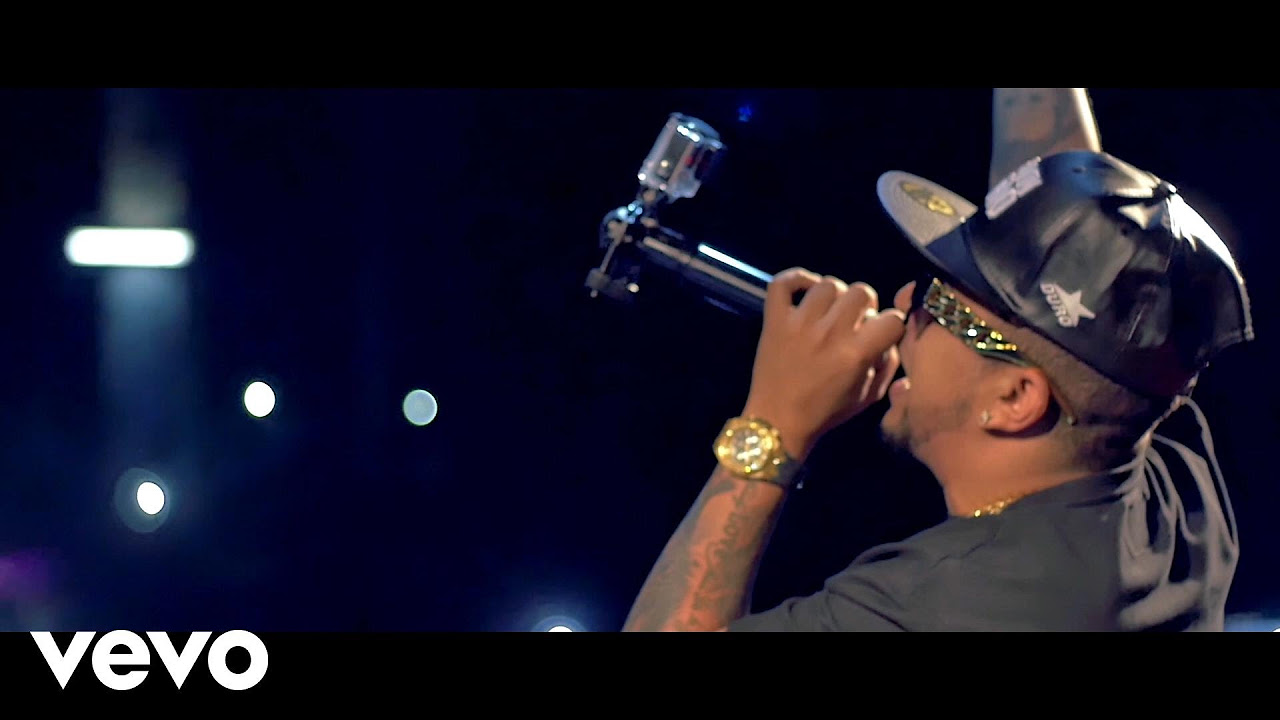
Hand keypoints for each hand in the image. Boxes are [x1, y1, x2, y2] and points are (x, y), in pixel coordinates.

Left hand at [741, 268, 904, 461]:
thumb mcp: (869, 396)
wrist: (778, 421)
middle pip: (861, 292)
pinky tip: (805, 291)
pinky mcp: (774, 320)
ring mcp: (799, 323)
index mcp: (855, 354)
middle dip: (865, 306)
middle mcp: (829, 333)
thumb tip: (890, 337)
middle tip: (855, 322)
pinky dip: (795, 279)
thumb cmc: (826, 412)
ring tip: (830, 312)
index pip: (891, 319)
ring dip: (834, 296)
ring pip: (828, 284)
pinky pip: (783, 282)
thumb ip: (888, 364)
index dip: (893, 325)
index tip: (883, 333)